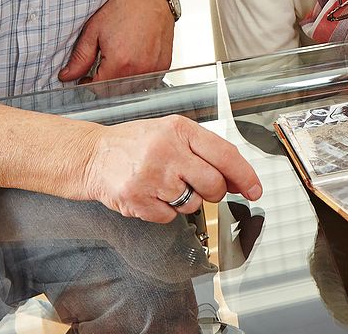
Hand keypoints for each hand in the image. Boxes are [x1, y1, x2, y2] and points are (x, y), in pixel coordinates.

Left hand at [60, 0, 173, 83]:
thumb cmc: (124, 8)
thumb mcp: (94, 30)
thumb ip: (80, 58)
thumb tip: (67, 75)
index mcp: (120, 62)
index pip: (99, 89)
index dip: (89, 84)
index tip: (87, 76)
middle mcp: (139, 69)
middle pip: (115, 92)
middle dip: (105, 82)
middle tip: (102, 65)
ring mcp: (153, 69)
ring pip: (131, 88)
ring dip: (121, 81)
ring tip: (119, 60)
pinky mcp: (163, 66)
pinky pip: (147, 81)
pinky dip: (137, 76)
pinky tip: (133, 59)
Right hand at [79, 114, 261, 223]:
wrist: (93, 155)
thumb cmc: (136, 144)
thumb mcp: (171, 133)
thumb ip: (204, 151)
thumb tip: (237, 180)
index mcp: (179, 130)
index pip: (225, 155)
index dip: (245, 176)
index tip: (255, 189)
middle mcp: (167, 151)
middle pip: (213, 185)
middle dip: (212, 192)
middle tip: (198, 186)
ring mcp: (152, 177)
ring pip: (193, 204)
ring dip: (184, 201)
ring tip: (164, 185)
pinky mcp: (138, 200)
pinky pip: (169, 217)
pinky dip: (164, 211)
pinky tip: (151, 195)